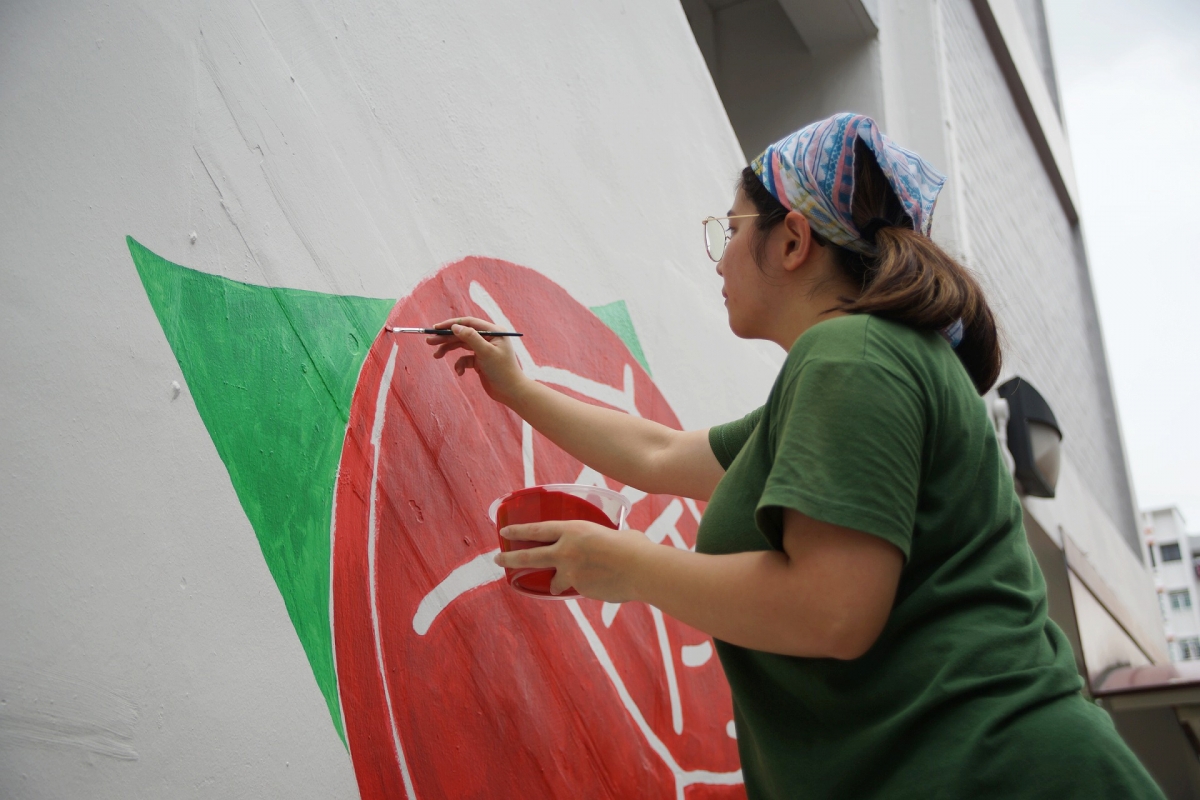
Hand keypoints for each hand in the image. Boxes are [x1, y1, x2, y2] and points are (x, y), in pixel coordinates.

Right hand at [426, 316, 528, 405]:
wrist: (510, 392)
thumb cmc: (502, 371)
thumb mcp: (486, 352)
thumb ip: (470, 338)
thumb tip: (455, 326)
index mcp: (493, 332)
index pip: (469, 323)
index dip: (452, 324)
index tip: (436, 328)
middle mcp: (489, 338)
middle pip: (463, 334)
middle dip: (446, 338)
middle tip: (429, 341)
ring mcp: (484, 350)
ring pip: (461, 346)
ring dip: (448, 350)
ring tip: (436, 355)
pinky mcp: (480, 362)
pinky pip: (465, 359)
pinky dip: (460, 365)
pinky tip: (460, 372)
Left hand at [494, 520, 653, 602]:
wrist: (641, 569)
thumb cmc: (633, 547)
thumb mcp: (612, 533)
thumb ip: (602, 537)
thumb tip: (611, 542)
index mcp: (574, 530)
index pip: (538, 529)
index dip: (519, 530)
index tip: (504, 532)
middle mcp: (566, 550)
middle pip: (530, 555)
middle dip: (510, 558)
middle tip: (498, 560)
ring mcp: (571, 572)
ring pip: (553, 579)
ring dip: (553, 583)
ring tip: (554, 585)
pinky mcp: (579, 589)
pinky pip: (575, 588)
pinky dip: (580, 588)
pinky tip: (594, 586)